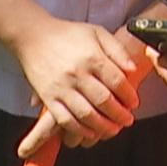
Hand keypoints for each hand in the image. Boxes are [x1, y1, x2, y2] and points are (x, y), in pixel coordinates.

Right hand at [11, 19, 142, 152]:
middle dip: (119, 114)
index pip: (117, 81)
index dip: (129, 95)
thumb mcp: (97, 32)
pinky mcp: (48, 98)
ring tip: (113, 130)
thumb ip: (118, 50)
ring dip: (103, 126)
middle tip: (127, 120)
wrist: (32, 37)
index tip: (134, 103)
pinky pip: (64, 119)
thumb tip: (133, 69)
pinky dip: (79, 130)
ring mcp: (61, 87)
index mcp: (92, 57)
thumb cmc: (67, 34)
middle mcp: (77, 74)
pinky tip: (90, 132)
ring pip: (86, 114)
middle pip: (103, 100)